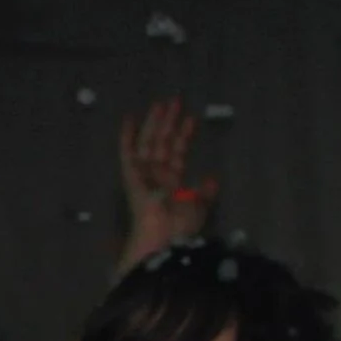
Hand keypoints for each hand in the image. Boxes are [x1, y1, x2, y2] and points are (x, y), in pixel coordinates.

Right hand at [119, 98, 219, 272]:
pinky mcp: (132, 176)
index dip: (184, 136)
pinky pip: (127, 154)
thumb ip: (205, 192)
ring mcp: (144, 175)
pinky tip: (130, 119)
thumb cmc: (181, 227)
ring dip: (155, 123)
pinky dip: (127, 137)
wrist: (163, 239)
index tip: (191, 118)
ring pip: (149, 143)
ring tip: (162, 103)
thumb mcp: (200, 207)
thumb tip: (212, 178)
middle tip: (175, 100)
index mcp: (172, 183)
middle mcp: (157, 176)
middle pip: (162, 143)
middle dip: (169, 122)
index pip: (177, 153)